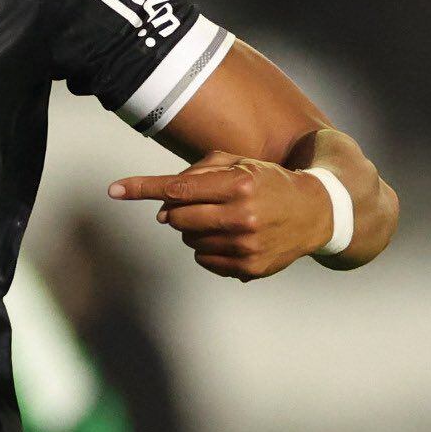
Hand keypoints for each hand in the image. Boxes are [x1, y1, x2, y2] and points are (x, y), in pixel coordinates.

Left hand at [107, 151, 331, 280]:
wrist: (316, 212)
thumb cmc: (267, 181)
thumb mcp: (238, 162)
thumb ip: (197, 174)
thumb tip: (162, 207)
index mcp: (239, 184)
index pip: (177, 188)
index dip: (142, 188)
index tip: (114, 189)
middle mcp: (243, 216)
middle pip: (177, 218)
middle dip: (176, 211)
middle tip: (194, 205)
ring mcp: (247, 246)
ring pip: (189, 240)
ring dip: (194, 229)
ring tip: (223, 220)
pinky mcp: (250, 268)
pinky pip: (204, 260)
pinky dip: (208, 248)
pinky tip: (232, 238)